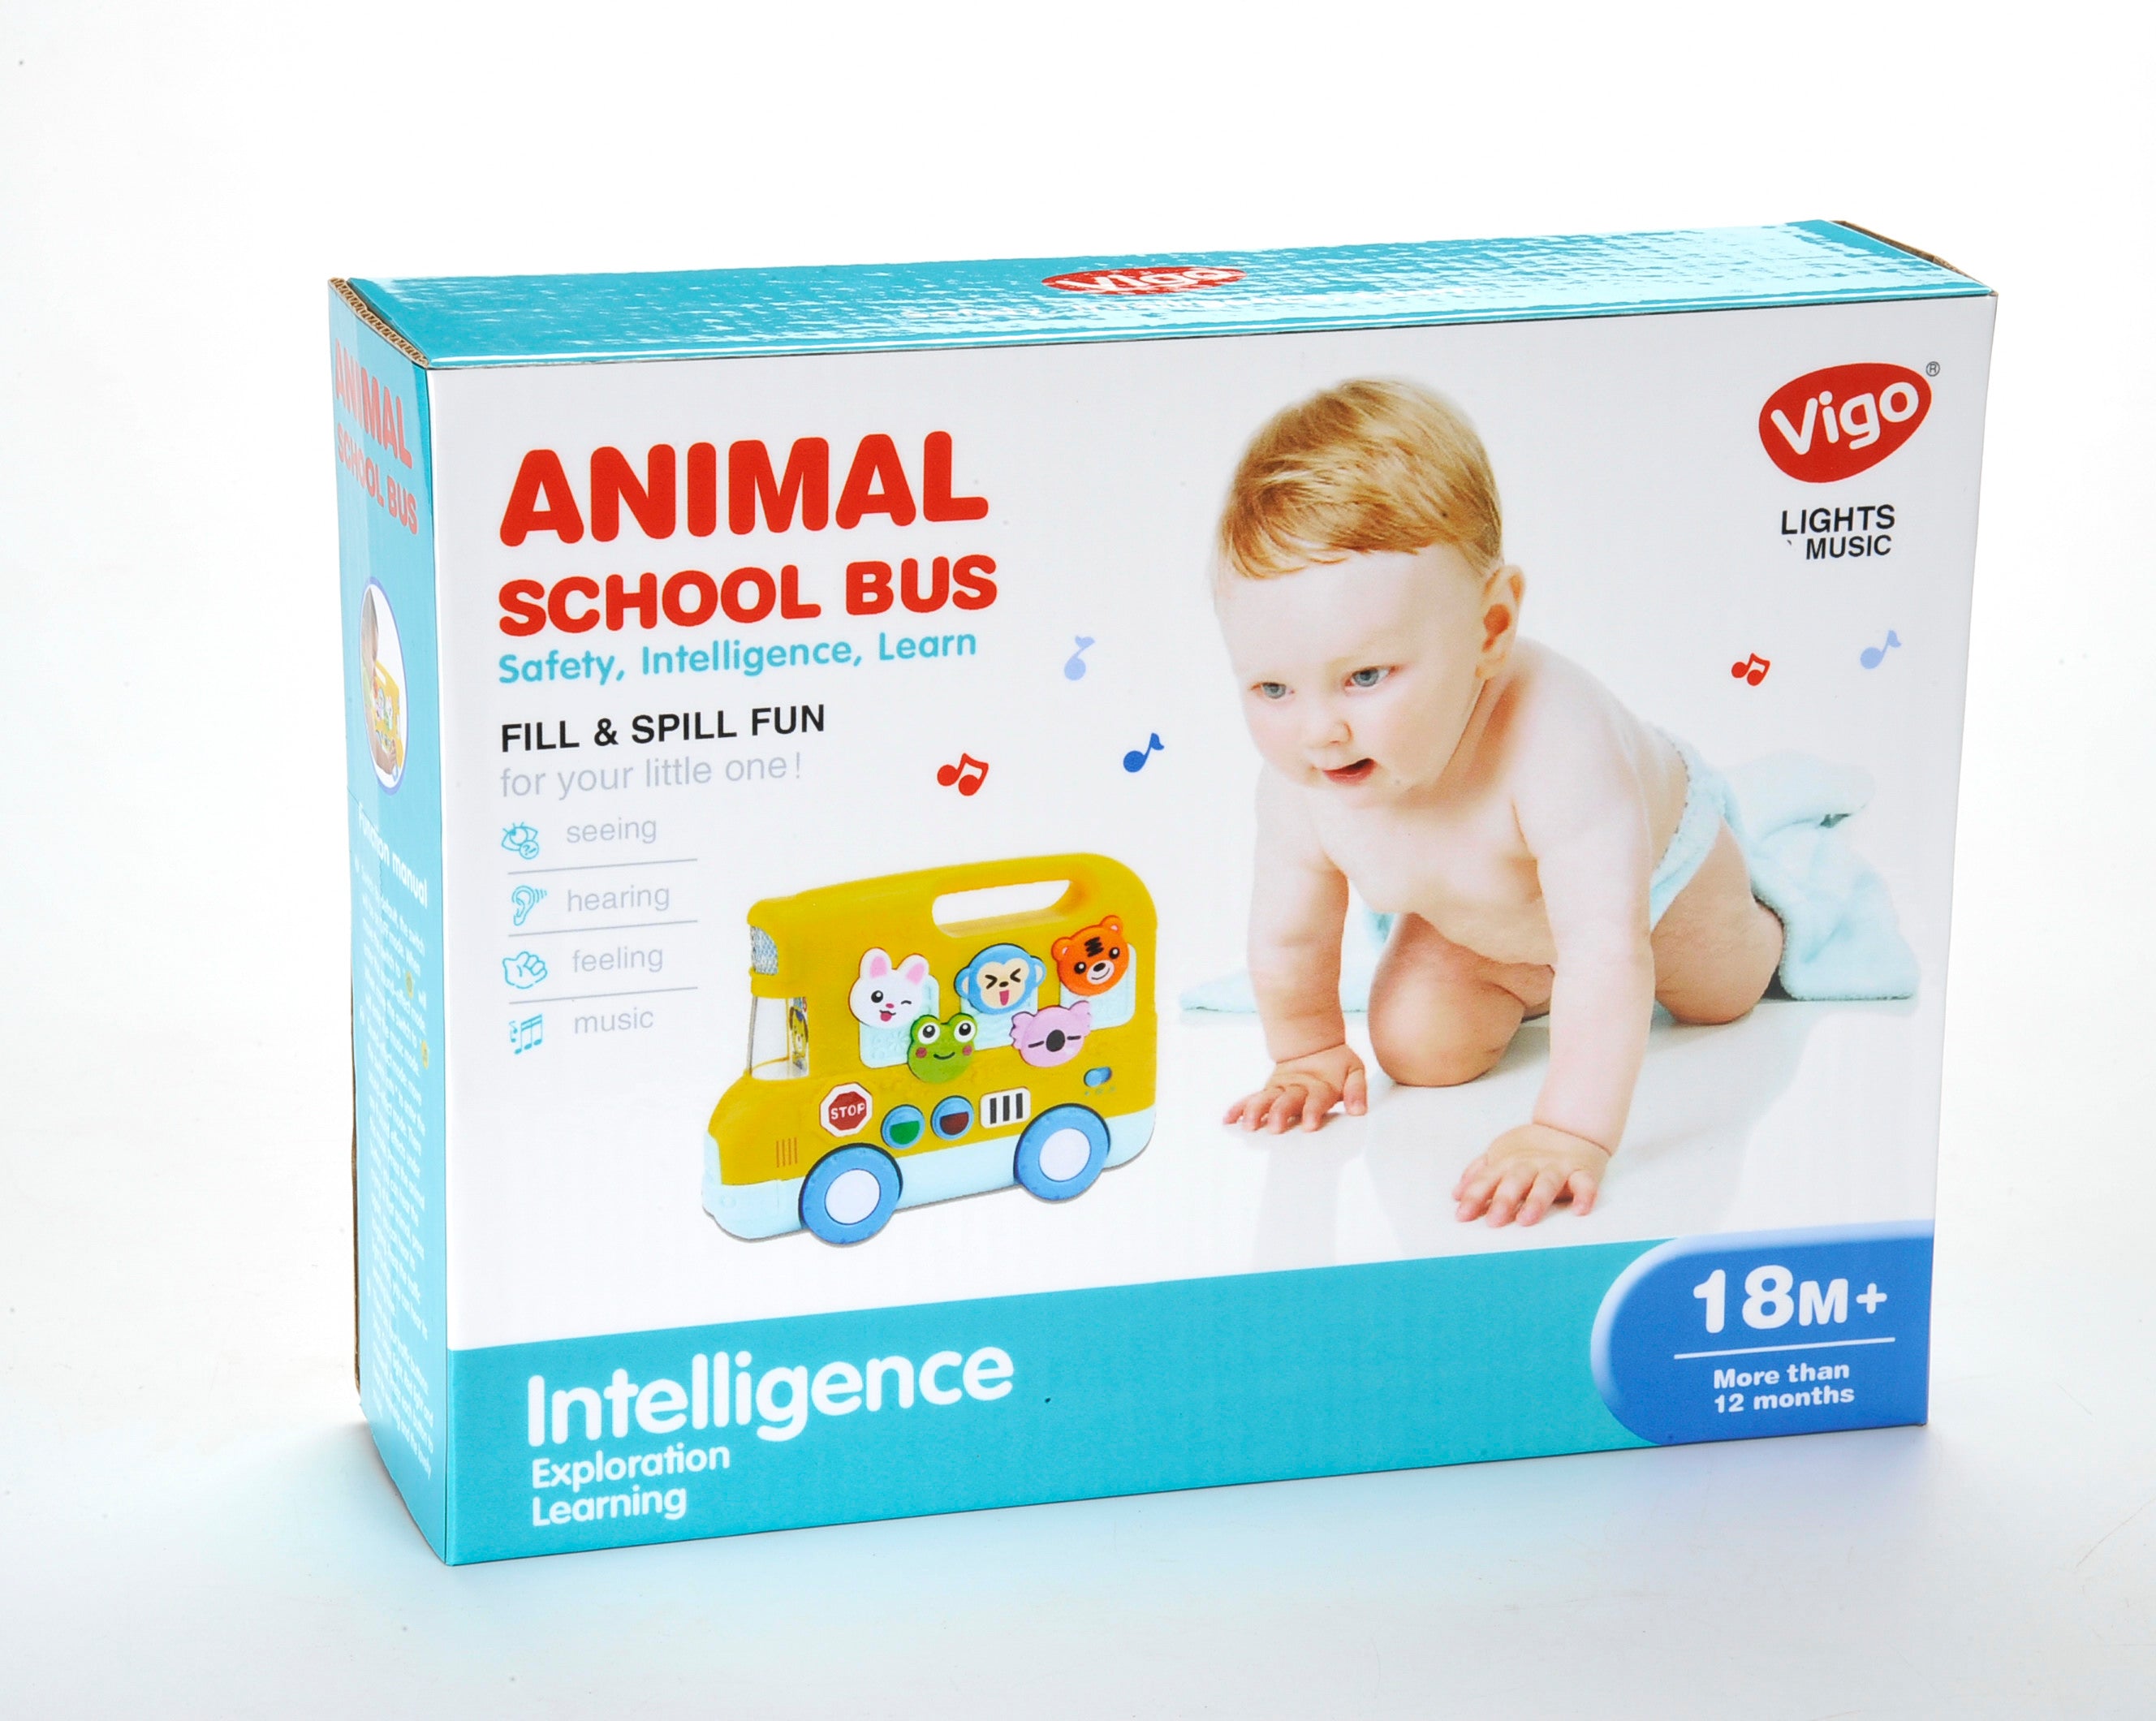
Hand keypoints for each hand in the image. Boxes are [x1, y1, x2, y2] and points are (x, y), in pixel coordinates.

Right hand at [1224, 1045, 1367, 1133]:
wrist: (1313, 1044)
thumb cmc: (1336, 1065)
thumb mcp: (1354, 1071)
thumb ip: (1356, 1090)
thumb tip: (1358, 1110)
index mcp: (1319, 1086)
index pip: (1316, 1100)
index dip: (1312, 1111)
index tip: (1309, 1125)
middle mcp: (1297, 1088)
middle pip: (1286, 1101)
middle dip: (1279, 1114)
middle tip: (1275, 1128)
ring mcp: (1280, 1089)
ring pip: (1265, 1099)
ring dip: (1255, 1112)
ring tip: (1248, 1126)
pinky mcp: (1268, 1090)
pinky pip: (1251, 1098)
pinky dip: (1239, 1108)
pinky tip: (1229, 1119)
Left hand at [1453, 1123, 1609, 1225]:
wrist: (1570, 1127)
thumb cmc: (1531, 1151)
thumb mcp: (1500, 1156)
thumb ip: (1479, 1174)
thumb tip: (1456, 1194)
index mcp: (1508, 1162)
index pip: (1488, 1179)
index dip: (1474, 1197)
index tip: (1462, 1216)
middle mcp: (1531, 1164)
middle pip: (1515, 1180)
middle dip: (1503, 1200)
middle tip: (1493, 1221)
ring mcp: (1557, 1167)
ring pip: (1547, 1182)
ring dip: (1536, 1200)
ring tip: (1527, 1219)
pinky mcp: (1582, 1171)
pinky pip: (1585, 1183)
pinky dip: (1585, 1195)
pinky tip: (1580, 1210)